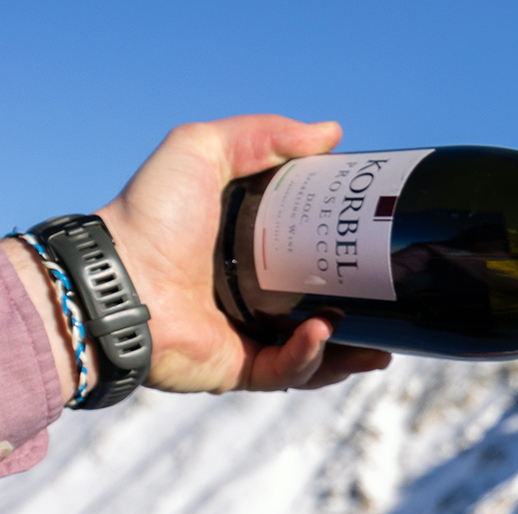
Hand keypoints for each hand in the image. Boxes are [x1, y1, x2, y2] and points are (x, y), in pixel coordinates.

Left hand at [96, 115, 391, 392]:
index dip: (348, 251)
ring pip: (316, 353)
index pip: (310, 252)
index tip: (379, 243)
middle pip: (325, 307)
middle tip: (396, 304)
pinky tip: (323, 333)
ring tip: (379, 344)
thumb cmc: (149, 217)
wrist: (118, 280)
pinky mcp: (240, 370)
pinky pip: (289, 372)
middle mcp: (250, 296)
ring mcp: (247, 336)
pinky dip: (312, 357)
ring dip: (350, 350)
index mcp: (246, 250)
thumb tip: (331, 133)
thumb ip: (262, 135)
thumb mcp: (202, 150)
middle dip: (365, 316)